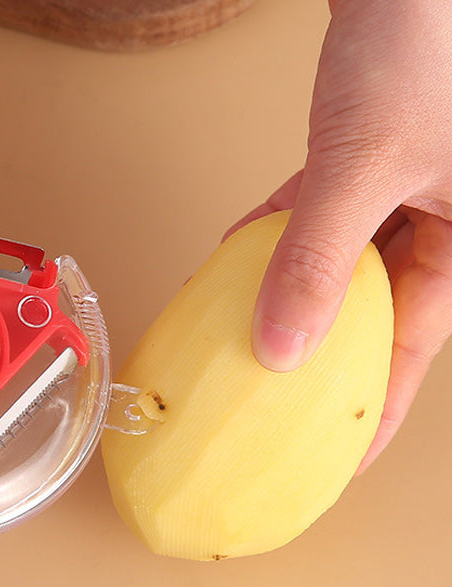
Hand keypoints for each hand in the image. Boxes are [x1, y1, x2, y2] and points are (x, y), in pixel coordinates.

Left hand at [229, 0, 451, 470]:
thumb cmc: (417, 43)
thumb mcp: (363, 166)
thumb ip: (316, 257)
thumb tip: (280, 346)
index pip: (412, 349)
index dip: (376, 413)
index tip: (337, 459)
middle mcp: (437, 224)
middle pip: (371, 315)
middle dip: (321, 355)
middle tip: (277, 404)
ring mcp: (398, 194)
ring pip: (338, 267)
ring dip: (289, 293)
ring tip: (245, 335)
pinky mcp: (362, 163)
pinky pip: (315, 219)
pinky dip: (278, 236)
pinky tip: (239, 255)